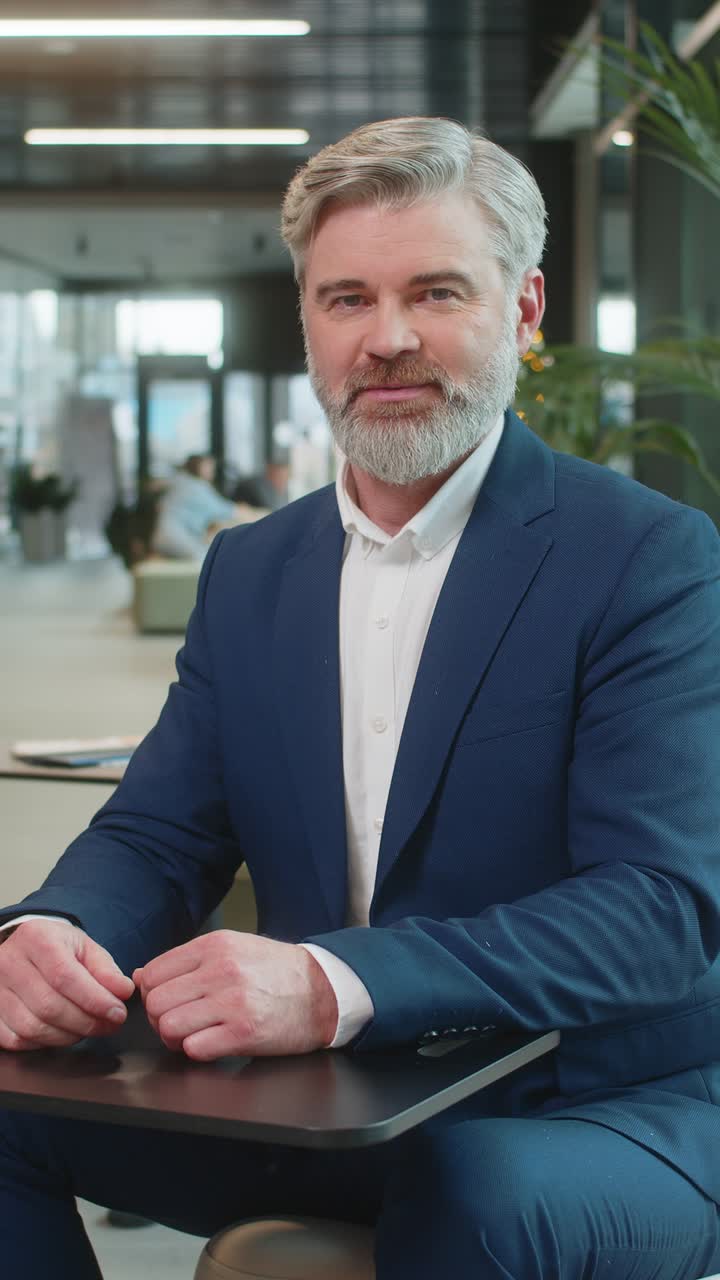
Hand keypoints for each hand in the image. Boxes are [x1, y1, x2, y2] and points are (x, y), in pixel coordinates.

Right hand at [0, 920, 134, 1050]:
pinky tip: (62, 1032)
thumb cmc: (58, 948)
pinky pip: (18, 1040)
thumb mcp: (85, 947)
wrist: (25, 949)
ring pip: (34, 1028)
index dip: (95, 1000)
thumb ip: (106, 969)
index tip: (117, 1013)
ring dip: (69, 1036)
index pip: (65, 977)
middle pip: (49, 1006)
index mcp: (36, 938)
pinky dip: (45, 1043)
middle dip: (87, 1022)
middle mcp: (9, 962)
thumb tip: (123, 992)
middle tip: (110, 1024)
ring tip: (89, 1028)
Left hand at [133, 930, 338, 1060]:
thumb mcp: (233, 949)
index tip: (168, 1002)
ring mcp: (232, 1002)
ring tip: (195, 1034)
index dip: (153, 994)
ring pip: (169, 1027)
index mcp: (214, 946)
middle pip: (156, 1003)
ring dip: (176, 1038)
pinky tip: (214, 1043)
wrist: (323, 991)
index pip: (153, 973)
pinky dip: (197, 1051)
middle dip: (161, 1019)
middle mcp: (220, 970)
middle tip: (180, 1023)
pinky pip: (194, 1049)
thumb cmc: (275, 971)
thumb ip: (188, 961)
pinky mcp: (244, 1032)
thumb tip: (142, 977)